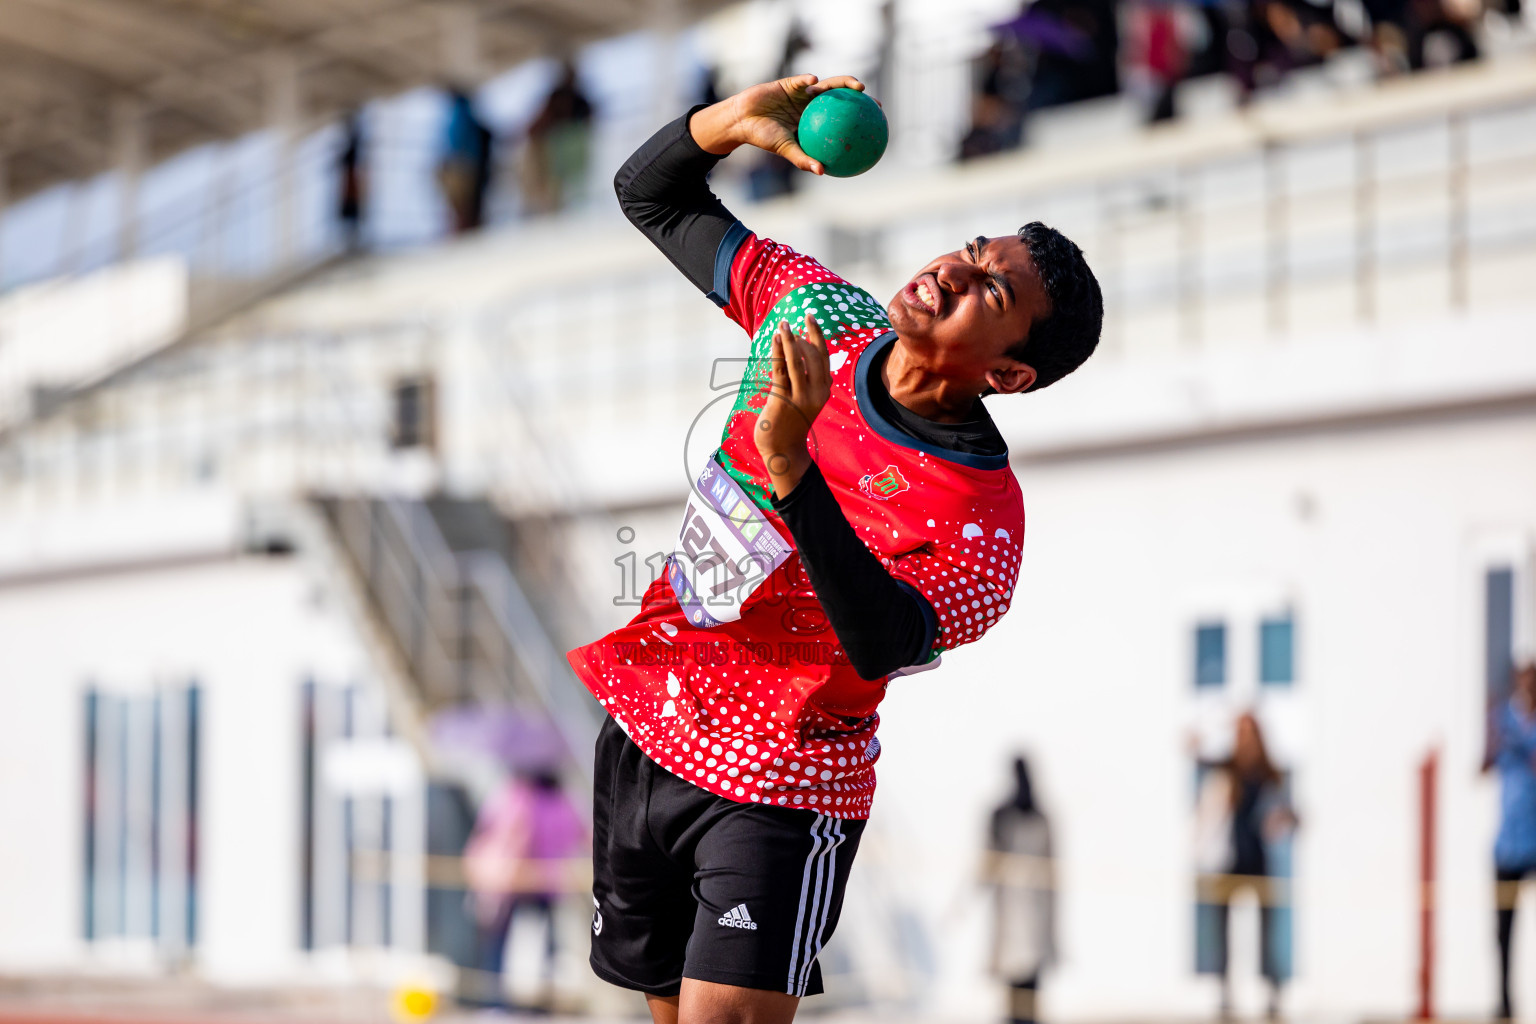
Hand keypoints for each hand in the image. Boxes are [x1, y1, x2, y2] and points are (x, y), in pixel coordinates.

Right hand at [690, 74, 868, 173]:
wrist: (742, 120)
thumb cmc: (762, 137)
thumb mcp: (785, 149)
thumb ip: (803, 159)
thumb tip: (822, 172)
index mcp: (814, 122)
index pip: (840, 120)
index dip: (858, 121)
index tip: (876, 124)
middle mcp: (812, 106)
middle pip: (841, 100)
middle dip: (860, 100)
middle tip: (875, 103)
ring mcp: (803, 94)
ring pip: (828, 87)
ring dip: (843, 84)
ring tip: (857, 87)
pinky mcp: (790, 83)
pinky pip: (802, 81)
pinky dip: (808, 81)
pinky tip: (814, 83)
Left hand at [755, 313, 831, 497]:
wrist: (782, 449)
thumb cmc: (792, 423)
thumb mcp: (808, 402)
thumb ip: (814, 385)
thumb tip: (816, 366)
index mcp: (824, 390)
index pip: (824, 357)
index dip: (818, 336)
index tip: (811, 320)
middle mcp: (816, 393)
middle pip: (815, 356)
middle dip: (807, 334)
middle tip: (797, 318)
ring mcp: (800, 397)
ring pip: (797, 362)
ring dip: (790, 340)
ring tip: (784, 324)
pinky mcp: (783, 400)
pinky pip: (781, 371)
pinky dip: (779, 353)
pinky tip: (777, 340)